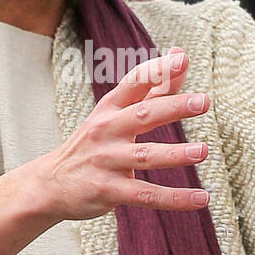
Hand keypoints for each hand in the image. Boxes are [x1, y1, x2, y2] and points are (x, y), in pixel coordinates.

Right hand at [28, 47, 212, 220]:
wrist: (50, 184)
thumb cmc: (93, 145)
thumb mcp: (113, 114)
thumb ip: (150, 88)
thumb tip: (181, 55)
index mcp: (109, 108)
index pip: (134, 84)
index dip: (157, 70)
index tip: (182, 59)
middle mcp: (106, 131)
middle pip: (142, 115)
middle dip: (173, 107)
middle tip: (203, 102)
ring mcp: (106, 161)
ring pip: (144, 156)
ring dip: (175, 154)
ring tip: (203, 151)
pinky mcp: (109, 191)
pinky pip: (146, 195)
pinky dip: (174, 198)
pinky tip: (200, 198)